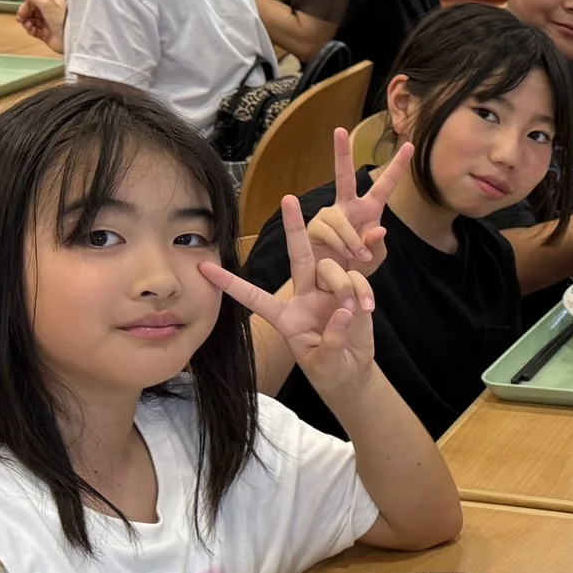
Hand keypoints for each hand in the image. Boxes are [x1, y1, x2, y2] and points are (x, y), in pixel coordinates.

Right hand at [14, 0, 65, 52]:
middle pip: (31, 12)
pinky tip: (30, 29)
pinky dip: (30, 29)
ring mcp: (48, 24)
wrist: (71, 37)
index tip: (22, 11)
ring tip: (27, 24)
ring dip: (26, 22)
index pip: (34, 2)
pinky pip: (34, 31)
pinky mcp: (46, 35)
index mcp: (51, 3)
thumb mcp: (47, 3)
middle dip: (24, 14)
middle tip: (21, 18)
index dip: (26, 6)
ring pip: (31, 21)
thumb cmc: (61, 18)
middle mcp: (50, 13)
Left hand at [198, 198, 377, 399]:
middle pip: (298, 257)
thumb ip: (330, 340)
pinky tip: (367, 309)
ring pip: (331, 269)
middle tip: (288, 199)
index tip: (204, 268)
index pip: (253, 298)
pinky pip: (357, 278)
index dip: (230, 284)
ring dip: (345, 287)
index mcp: (286, 317)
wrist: (352, 373)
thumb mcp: (323, 364)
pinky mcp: (352, 292)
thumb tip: (342, 311)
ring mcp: (328, 292)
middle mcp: (304, 298)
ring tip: (357, 310)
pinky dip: (363, 291)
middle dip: (294, 227)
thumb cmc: (329, 371)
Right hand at [303, 128, 414, 275]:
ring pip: (339, 218)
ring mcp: (329, 216)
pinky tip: (346, 255)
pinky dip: (341, 245)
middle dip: (340, 153)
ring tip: (359, 256)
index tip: (410, 145)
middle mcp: (347, 207)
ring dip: (352, 240)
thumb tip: (378, 229)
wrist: (334, 287)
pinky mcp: (315, 229)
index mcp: (369, 210)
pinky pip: (328, 232)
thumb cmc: (357, 269)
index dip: (397, 166)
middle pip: (343, 176)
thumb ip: (378, 246)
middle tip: (339, 130)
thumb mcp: (375, 259)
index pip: (384, 185)